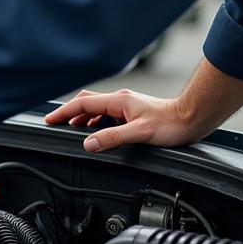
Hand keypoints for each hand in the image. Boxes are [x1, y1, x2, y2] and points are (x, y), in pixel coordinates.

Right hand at [45, 88, 206, 154]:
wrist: (192, 118)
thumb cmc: (172, 124)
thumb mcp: (139, 133)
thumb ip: (112, 137)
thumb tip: (88, 143)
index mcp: (118, 101)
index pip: (82, 104)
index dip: (64, 112)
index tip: (50, 119)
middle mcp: (121, 100)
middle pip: (87, 102)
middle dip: (70, 112)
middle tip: (58, 123)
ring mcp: (127, 105)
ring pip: (98, 108)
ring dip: (84, 117)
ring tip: (75, 130)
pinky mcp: (134, 112)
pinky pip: (108, 113)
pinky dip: (97, 121)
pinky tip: (100, 132)